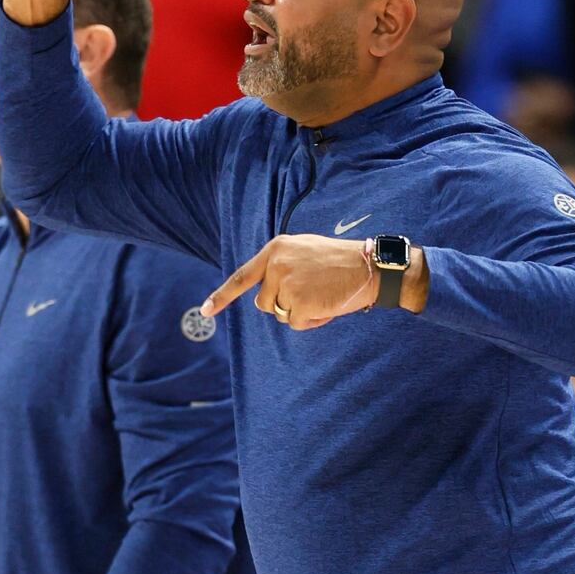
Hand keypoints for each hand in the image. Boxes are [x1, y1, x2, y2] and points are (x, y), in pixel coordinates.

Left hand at [200, 233, 427, 327]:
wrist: (368, 266)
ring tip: (322, 294)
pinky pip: (297, 323)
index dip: (222, 296)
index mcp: (275, 249)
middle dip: (284, 304)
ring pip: (281, 314)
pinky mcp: (299, 302)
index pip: (242, 277)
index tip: (205, 311)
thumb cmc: (340, 261)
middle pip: (265, 303)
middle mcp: (276, 264)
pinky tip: (327, 305)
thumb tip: (264, 295)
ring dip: (299, 312)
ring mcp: (286, 283)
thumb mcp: (304, 252)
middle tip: (311, 291)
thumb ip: (281, 266)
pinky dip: (312, 321)